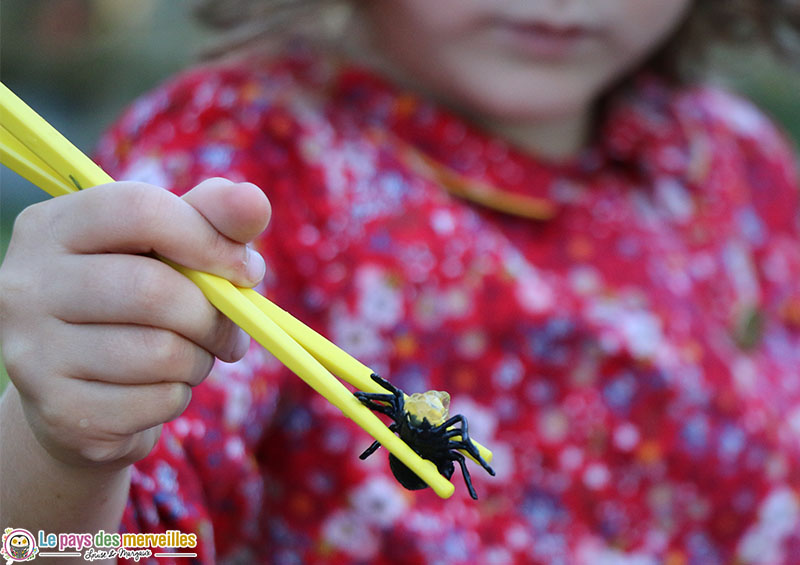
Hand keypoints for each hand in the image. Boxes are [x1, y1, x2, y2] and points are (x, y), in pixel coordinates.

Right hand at [0, 178, 269, 468]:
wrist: (82, 390)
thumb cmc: (136, 301)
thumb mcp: (169, 248)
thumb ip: (211, 217)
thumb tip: (253, 200)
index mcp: (51, 227)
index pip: (139, 210)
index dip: (208, 239)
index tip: (244, 270)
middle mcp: (24, 285)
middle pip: (154, 290)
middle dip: (213, 315)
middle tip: (229, 329)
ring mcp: (32, 353)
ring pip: (161, 353)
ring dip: (199, 359)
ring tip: (189, 357)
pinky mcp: (59, 410)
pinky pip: (156, 401)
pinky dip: (178, 396)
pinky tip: (159, 388)